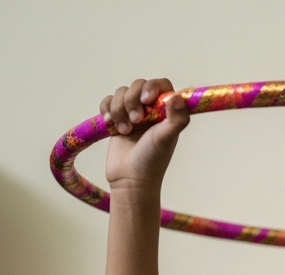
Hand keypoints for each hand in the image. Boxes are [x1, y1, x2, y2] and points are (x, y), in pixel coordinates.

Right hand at [100, 78, 189, 196]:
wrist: (130, 179)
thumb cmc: (152, 161)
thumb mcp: (167, 138)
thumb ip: (177, 118)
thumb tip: (176, 97)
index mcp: (166, 112)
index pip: (162, 85)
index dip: (153, 86)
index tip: (147, 99)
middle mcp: (151, 110)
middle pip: (138, 85)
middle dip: (133, 100)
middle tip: (136, 121)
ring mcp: (133, 113)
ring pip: (121, 92)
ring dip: (120, 110)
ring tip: (125, 131)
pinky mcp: (116, 119)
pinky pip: (108, 101)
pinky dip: (107, 110)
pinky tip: (111, 125)